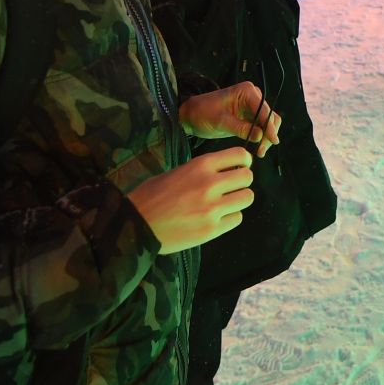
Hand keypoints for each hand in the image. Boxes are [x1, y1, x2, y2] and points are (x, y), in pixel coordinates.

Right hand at [126, 146, 254, 254]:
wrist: (136, 225)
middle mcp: (210, 184)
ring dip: (238, 200)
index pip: (240, 154)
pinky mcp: (212, 230)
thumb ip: (203, 170)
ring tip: (225, 203)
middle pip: (247, 177)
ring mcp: (212, 208)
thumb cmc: (152, 196)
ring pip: (247, 198)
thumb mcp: (178, 172)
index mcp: (200, 165)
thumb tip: (227, 171)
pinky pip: (237, 218)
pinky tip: (216, 218)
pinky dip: (230, 217)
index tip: (239, 166)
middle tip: (231, 187)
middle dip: (242, 181)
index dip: (243, 161)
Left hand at [179, 81, 282, 156]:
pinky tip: (257, 146)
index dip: (270, 126)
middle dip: (268, 134)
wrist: (192, 115)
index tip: (273, 140)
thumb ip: (240, 128)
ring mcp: (252, 106)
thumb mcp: (220, 121)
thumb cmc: (203, 113)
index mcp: (247, 91)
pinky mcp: (249, 116)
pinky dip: (261, 136)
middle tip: (261, 150)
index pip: (264, 110)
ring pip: (268, 123)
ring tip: (259, 151)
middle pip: (270, 116)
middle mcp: (253, 96)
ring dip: (266, 137)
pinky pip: (261, 127)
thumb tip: (260, 136)